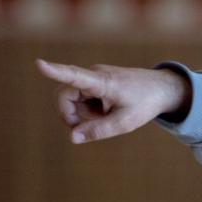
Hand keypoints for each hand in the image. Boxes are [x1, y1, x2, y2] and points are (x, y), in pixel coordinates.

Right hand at [35, 59, 190, 143]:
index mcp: (104, 82)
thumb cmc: (146, 104)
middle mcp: (95, 75)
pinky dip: (91, 109)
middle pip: (65, 95)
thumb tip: (72, 137)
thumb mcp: (125, 122)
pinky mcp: (96, 81)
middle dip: (70, 114)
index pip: (75, 76)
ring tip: (107, 115)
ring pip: (74, 99)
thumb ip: (99, 131)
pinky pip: (83, 98)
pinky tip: (108, 109)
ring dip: (84, 113)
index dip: (55, 72)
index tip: (39, 64)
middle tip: (83, 130)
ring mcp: (95, 76)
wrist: (163, 88)